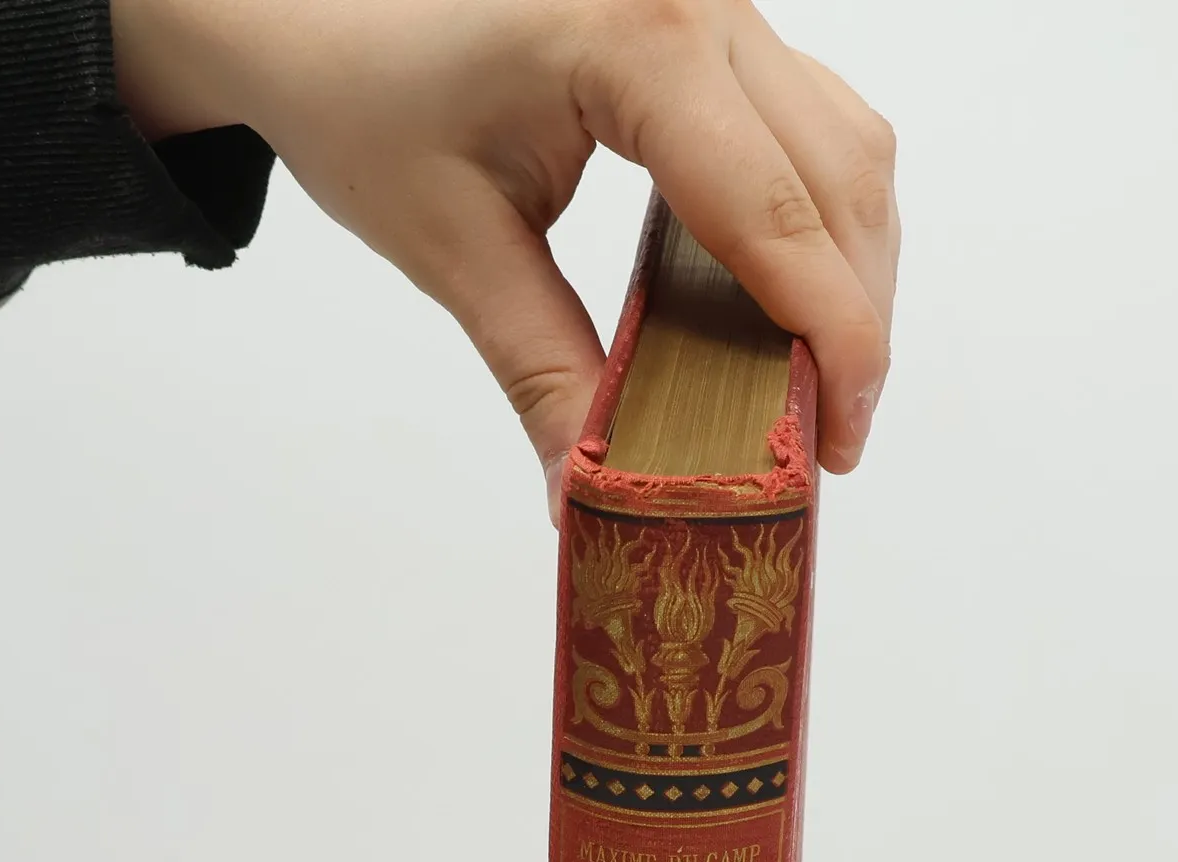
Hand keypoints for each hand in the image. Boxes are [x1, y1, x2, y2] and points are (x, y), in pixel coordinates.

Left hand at [111, 0, 896, 501]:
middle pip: (839, 179)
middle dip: (853, 323)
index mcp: (631, 38)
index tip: (835, 446)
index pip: (774, 211)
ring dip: (852, 273)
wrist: (325, 14)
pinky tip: (791, 306)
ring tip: (813, 385)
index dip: (830, 340)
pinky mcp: (720, 27)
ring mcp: (719, 3)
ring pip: (849, 147)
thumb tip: (598, 497)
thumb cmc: (368, 100)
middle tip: (828, 440)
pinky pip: (818, 125)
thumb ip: (542, 375)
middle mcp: (699, 0)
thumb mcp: (453, 249)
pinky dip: (824, 224)